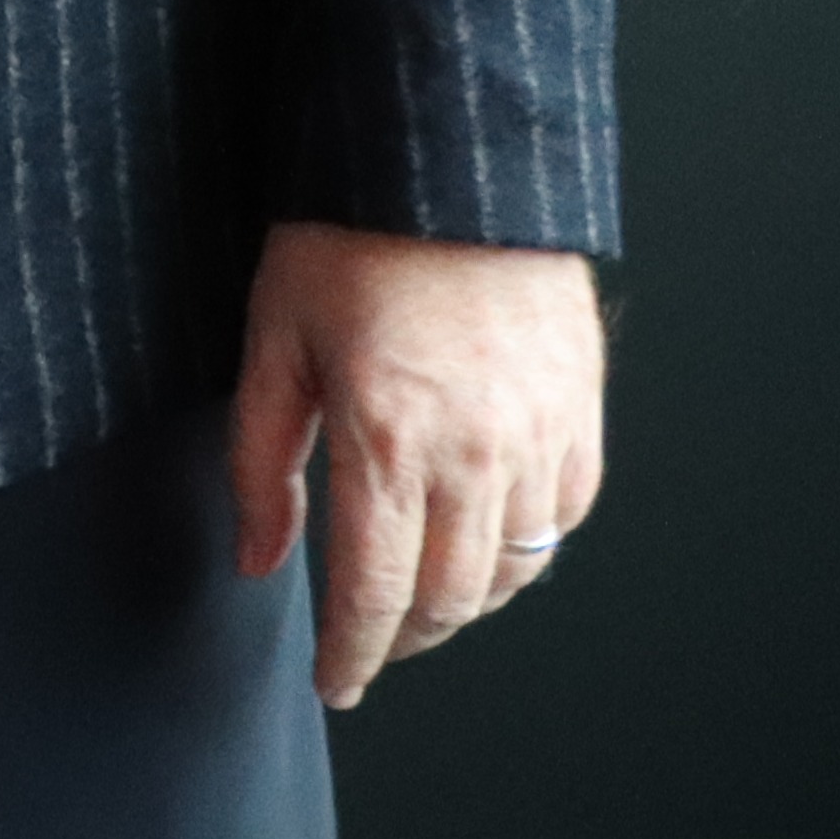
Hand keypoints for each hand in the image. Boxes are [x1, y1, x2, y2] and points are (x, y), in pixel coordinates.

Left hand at [224, 222, 605, 708]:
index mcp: (387, 439)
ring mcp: (539, 435)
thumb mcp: (273, 338)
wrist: (446, 156)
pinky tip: (487, 538)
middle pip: (450, 598)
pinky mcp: (579, 410)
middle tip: (371, 644)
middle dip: (405, 638)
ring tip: (422, 596)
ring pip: (515, 570)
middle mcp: (475, 453)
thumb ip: (261, 459)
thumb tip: (260, 559)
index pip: (374, 593)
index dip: (353, 654)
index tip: (336, 682)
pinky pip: (564, 515)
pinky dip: (527, 547)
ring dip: (465, 600)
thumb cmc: (347, 234)